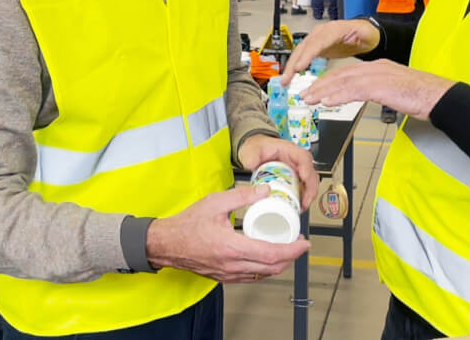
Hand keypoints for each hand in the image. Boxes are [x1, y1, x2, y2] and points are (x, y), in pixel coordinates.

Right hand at [146, 186, 309, 282]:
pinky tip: (267, 258)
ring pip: (262, 275)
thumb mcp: (215, 202)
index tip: (303, 242)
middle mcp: (231, 265)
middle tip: (299, 244)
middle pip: (272, 268)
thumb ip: (242, 196)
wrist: (166, 243)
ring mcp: (228, 274)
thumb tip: (265, 191)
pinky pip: (251, 278)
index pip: (271, 254)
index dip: (292, 250)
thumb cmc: (186, 225)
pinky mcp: (223, 277)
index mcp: (231, 247)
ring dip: (279, 264)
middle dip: (291, 257)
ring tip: (286, 249)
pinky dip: (264, 269)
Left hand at [238, 133, 317, 209]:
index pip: (303, 157)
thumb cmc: (258, 148)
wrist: (256, 152)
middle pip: (311, 172)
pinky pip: (303, 189)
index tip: (304, 178)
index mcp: (289, 150)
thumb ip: (251, 157)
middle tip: (305, 200)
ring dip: (309, 195)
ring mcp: (296, 170)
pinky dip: (303, 198)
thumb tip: (251, 164)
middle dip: (310, 188)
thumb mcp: (252, 150)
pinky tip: (298, 206)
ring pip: (310, 182)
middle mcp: (296, 160)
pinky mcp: (294, 179)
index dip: (306, 168)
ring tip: (302, 206)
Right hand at [280, 20, 379, 84]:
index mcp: (333, 29)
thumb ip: (363, 35)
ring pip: (299, 52)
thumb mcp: (366, 33)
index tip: (299, 67)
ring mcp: (316, 39)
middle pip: (303, 47)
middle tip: (287, 78)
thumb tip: (361, 36)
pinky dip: (295, 66)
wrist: (361, 32)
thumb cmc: (363, 33)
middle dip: (293, 63)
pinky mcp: (315, 47)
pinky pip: (302, 56)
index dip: (307, 55)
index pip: (316, 42)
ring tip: (285, 80)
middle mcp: (321, 33)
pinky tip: (291, 76)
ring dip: (291, 66)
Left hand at [300, 59, 453, 120]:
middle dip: (321, 85)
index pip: (348, 73)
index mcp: (379, 67)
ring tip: (310, 99)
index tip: (317, 90)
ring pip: (344, 81)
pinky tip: (327, 101)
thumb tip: (369, 98)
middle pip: (341, 75)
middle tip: (305, 95)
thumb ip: (380, 91)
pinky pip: (354, 90)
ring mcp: (378, 75)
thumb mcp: (396, 91)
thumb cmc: (423, 96)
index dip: (329, 81)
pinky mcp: (381, 86)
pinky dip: (338, 95)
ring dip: (324, 91)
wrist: (440, 97)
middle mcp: (376, 67)